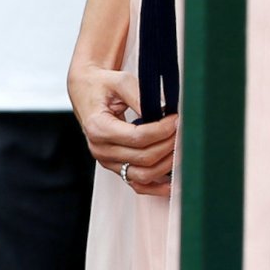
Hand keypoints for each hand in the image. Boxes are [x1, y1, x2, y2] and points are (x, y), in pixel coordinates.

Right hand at [68, 57, 177, 192]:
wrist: (86, 91)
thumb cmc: (102, 85)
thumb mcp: (121, 82)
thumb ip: (141, 97)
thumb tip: (163, 112)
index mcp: (98, 128)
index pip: (138, 137)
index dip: (162, 130)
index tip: (176, 119)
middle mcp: (100, 149)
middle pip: (144, 158)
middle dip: (168, 145)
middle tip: (183, 130)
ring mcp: (106, 161)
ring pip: (143, 174)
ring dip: (166, 164)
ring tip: (180, 147)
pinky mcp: (114, 166)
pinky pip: (136, 184)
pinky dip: (155, 187)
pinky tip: (172, 183)